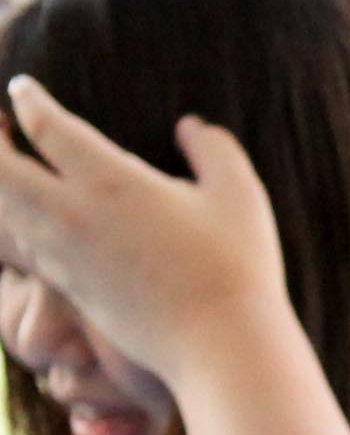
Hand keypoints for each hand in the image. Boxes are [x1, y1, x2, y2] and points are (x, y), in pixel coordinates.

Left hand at [0, 77, 290, 385]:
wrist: (221, 346)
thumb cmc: (237, 268)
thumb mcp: (241, 196)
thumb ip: (214, 150)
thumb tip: (190, 126)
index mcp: (111, 182)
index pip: (47, 128)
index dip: (27, 101)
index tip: (21, 88)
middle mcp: (73, 215)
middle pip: (0, 169)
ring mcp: (63, 255)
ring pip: (2, 208)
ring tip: (4, 166)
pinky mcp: (67, 287)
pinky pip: (19, 245)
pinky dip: (9, 223)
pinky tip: (19, 217)